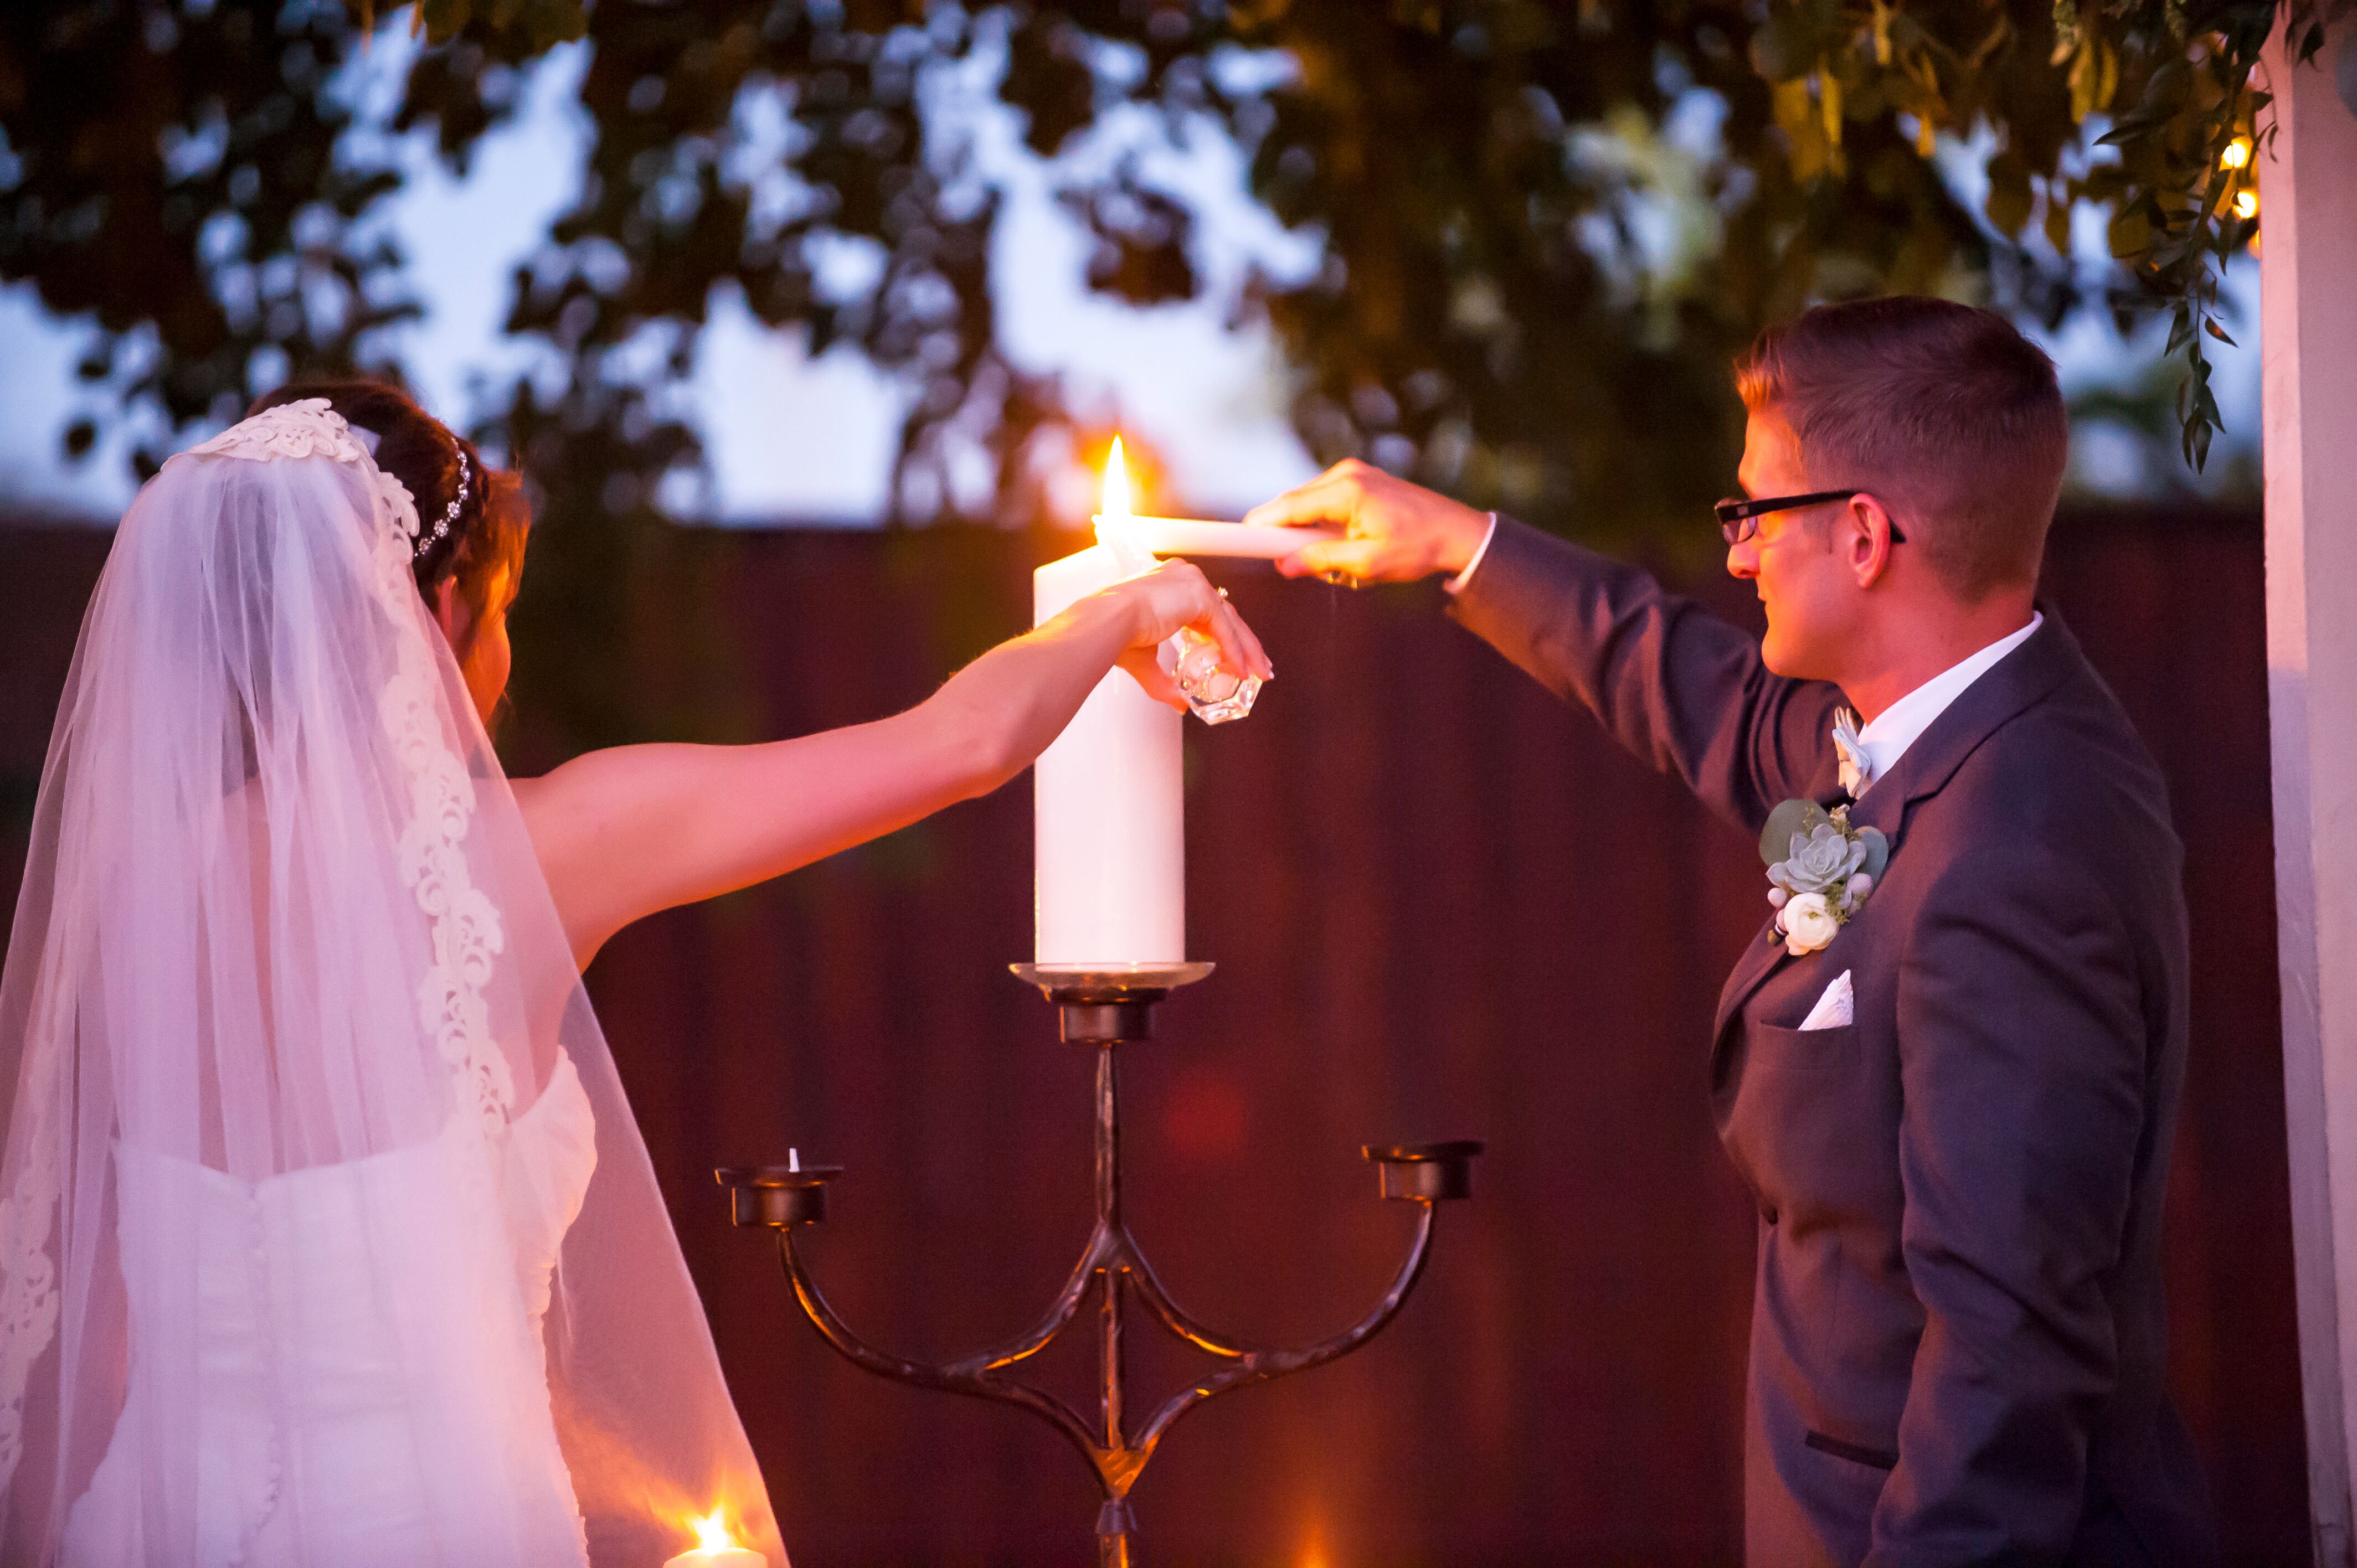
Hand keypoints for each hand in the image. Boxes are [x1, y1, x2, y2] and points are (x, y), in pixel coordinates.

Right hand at [1097, 560, 1273, 709]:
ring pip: (1230, 619)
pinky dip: (1234, 650)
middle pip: (1225, 614)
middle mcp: (1184, 578)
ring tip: (1258, 672)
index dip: (1226, 636)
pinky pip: (1225, 626)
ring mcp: (1193, 582)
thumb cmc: (1116, 636)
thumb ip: (1166, 682)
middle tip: (1259, 666)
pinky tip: (1240, 669)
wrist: (1107, 624)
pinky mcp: (1199, 593)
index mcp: (1171, 586)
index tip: (1238, 656)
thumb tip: (1180, 705)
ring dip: (1247, 649)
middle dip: (1245, 644)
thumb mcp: (1146, 662)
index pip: (1208, 611)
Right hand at [1244, 459, 1491, 585]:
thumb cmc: (1417, 547)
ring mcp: (1353, 472)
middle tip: (1284, 562)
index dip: (1260, 523)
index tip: (1236, 536)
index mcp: (1346, 490)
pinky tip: (1340, 543)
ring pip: (1308, 502)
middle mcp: (1346, 473)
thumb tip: (1284, 564)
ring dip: (1306, 529)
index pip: (1288, 507)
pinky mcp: (1359, 478)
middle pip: (1294, 502)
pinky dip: (1321, 522)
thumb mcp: (1368, 562)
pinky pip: (1324, 500)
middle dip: (1284, 532)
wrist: (1457, 531)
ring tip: (1331, 558)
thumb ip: (1322, 560)